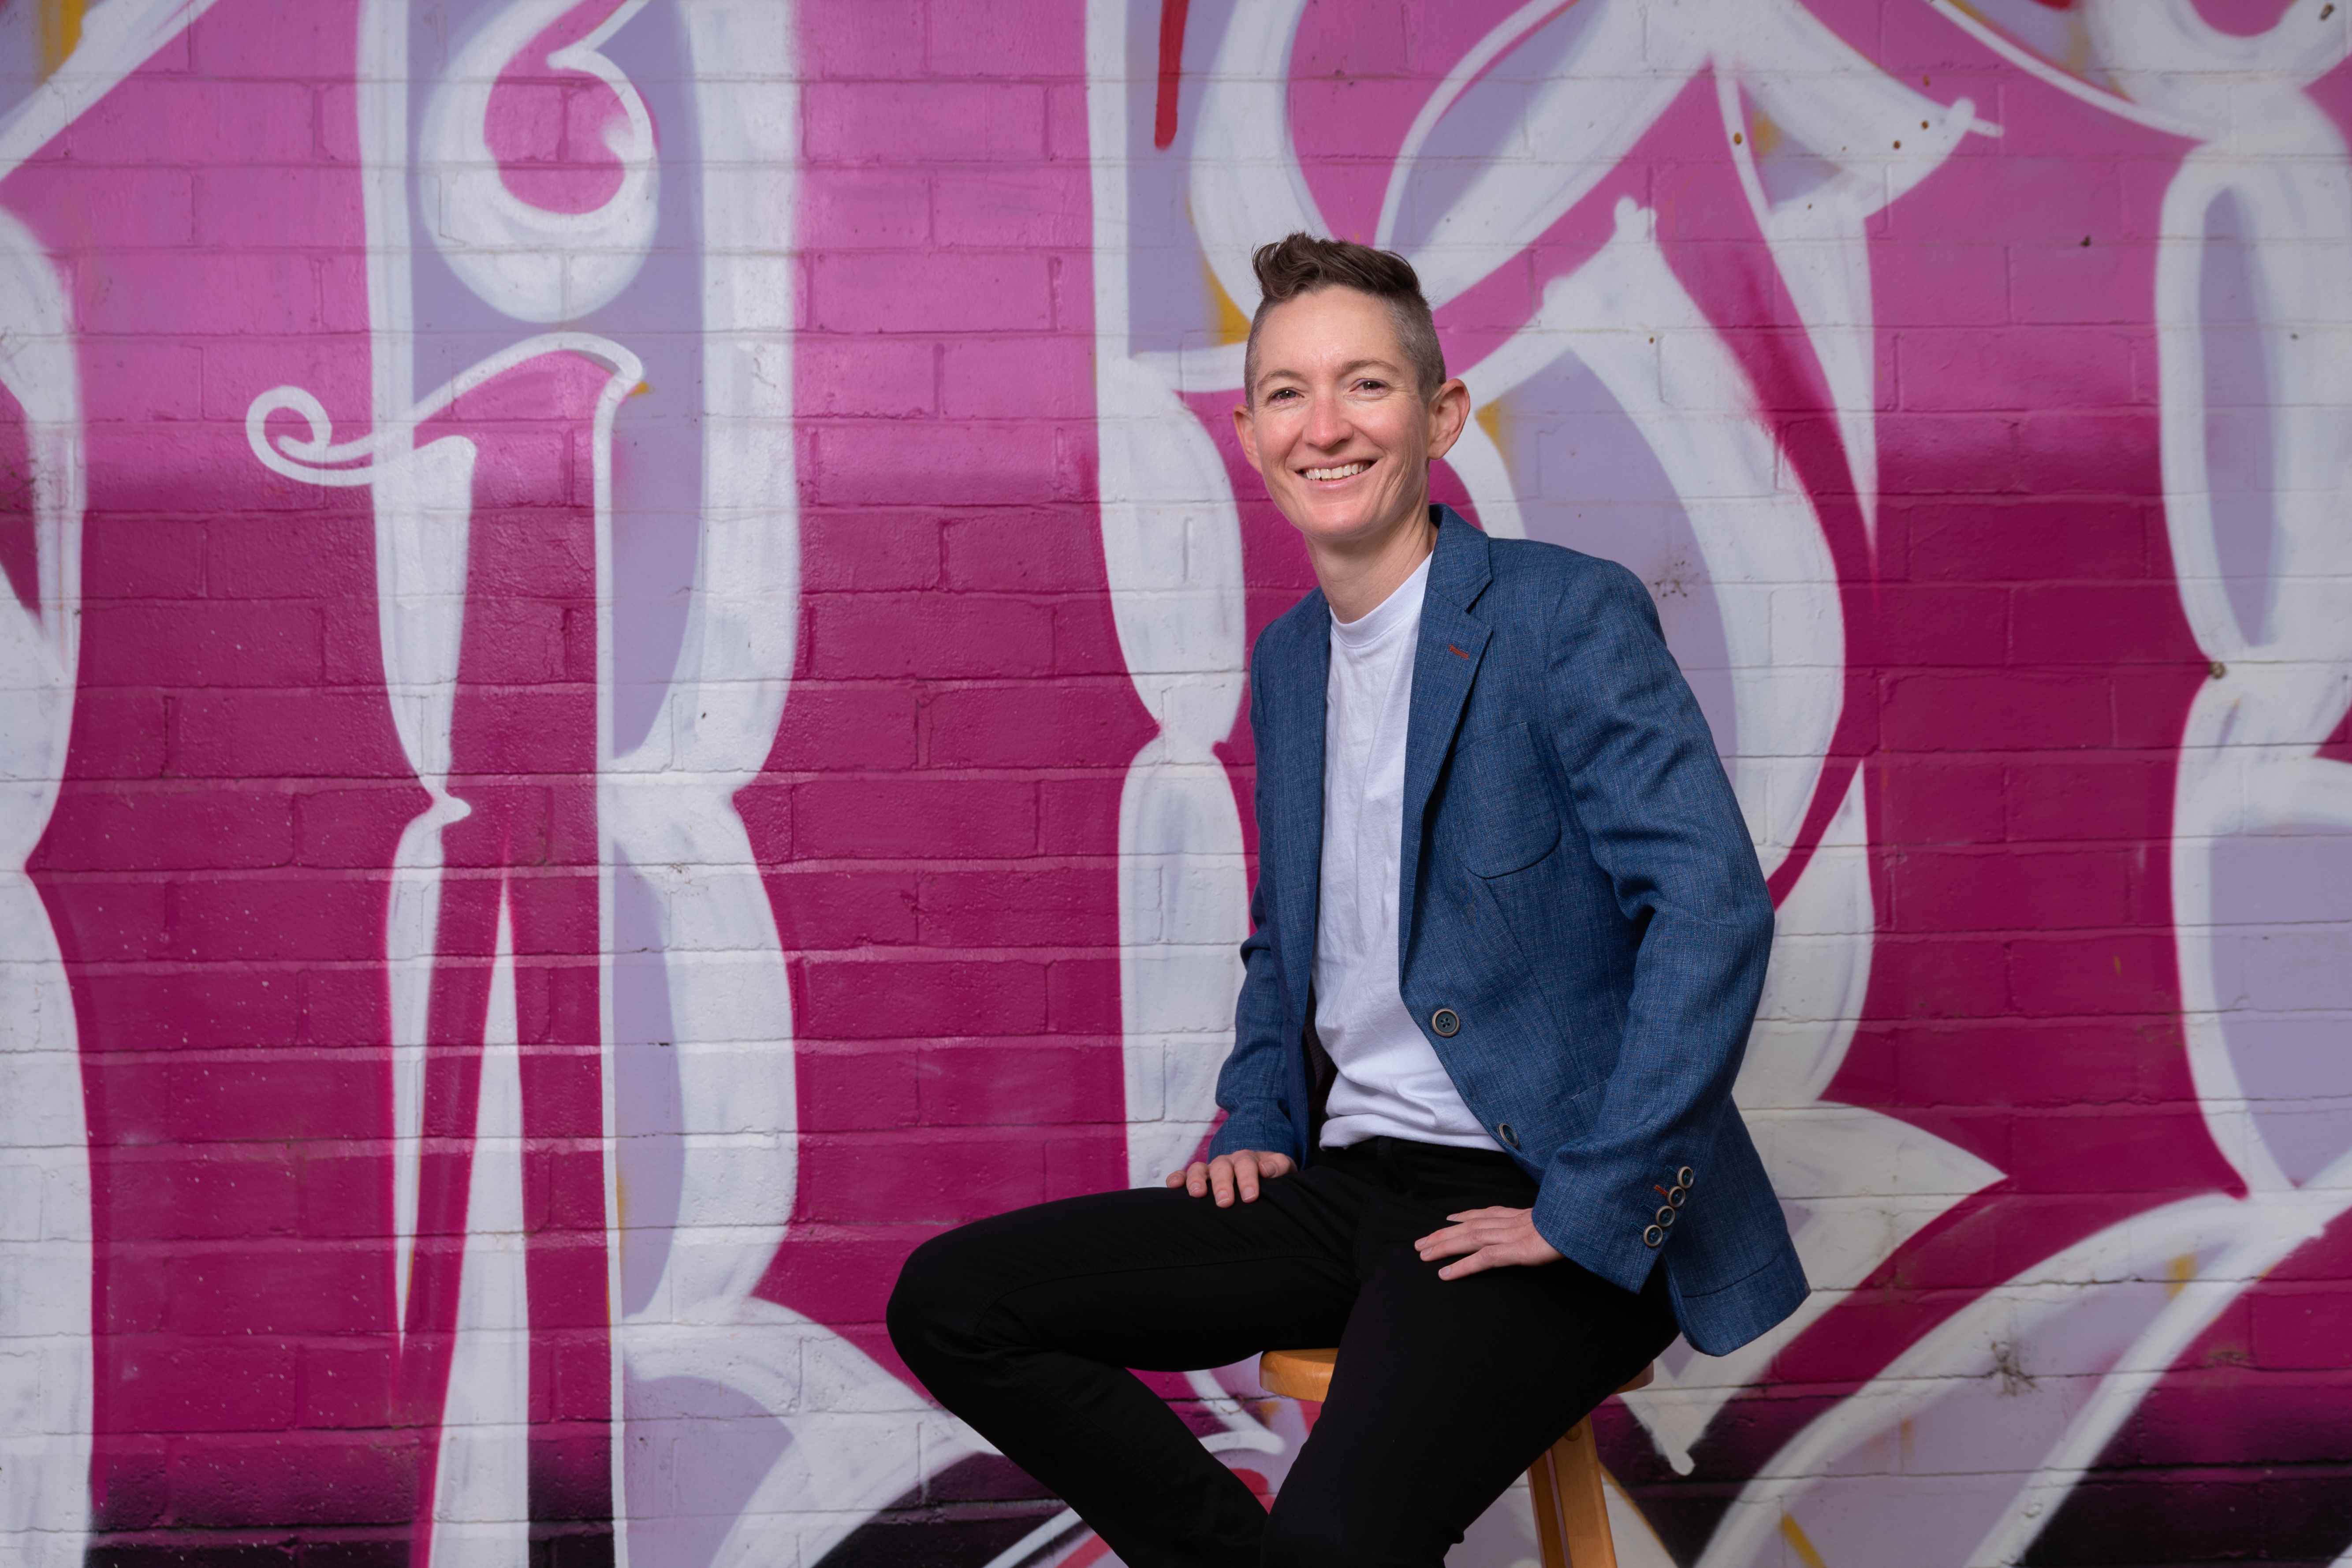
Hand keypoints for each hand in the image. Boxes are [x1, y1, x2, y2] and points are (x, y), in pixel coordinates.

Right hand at [1166, 1149, 1294, 1206]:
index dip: (1248, 1179)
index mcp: (1249, 1159)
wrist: (1262, 1171)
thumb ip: (1279, 1166)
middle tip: (1225, 1202)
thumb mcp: (1283, 1169)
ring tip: (1197, 1194)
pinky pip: (1184, 1174)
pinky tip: (1173, 1186)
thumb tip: (1267, 1169)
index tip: (1250, 1197)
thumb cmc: (1272, 1175)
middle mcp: (1228, 1161)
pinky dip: (1177, 1178)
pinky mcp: (1199, 1177)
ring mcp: (1211, 1169)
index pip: (1247, 1164)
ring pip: (1200, 1168)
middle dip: (1222, 1184)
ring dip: (1197, 1180)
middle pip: (1222, 1166)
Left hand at [1414, 1205, 1561, 1279]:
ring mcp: (1510, 1235)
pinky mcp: (1514, 1251)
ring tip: (1423, 1253)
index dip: (1467, 1215)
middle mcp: (1510, 1222)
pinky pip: (1482, 1259)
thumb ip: (1546, 1223)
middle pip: (1470, 1225)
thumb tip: (1546, 1228)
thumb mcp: (1558, 1219)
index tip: (1450, 1217)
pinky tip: (1445, 1273)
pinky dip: (1462, 1266)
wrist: (1585, 1222)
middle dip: (1444, 1233)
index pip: (1487, 1213)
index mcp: (1521, 1215)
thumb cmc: (1575, 1223)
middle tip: (1422, 1241)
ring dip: (1443, 1245)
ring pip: (1468, 1238)